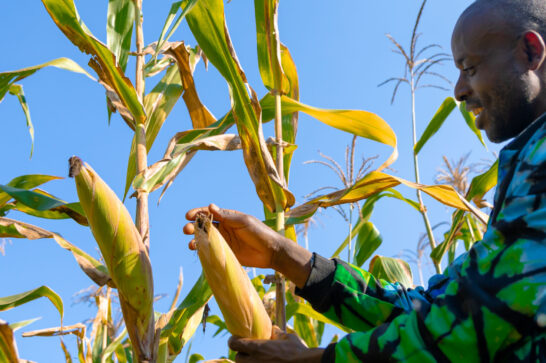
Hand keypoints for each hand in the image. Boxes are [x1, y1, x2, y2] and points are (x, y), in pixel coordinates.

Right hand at [184, 204, 312, 287]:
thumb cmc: (259, 232)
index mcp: (228, 218)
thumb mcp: (243, 221)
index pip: (209, 213)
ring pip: (205, 239)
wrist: (271, 252)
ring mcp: (224, 241)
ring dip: (196, 239)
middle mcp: (224, 228)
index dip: (198, 213)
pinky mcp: (225, 253)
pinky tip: (196, 250)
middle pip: (204, 226)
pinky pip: (211, 251)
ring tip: (190, 243)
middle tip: (186, 229)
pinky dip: (202, 250)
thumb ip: (226, 216)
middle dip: (194, 226)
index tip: (188, 216)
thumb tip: (210, 206)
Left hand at [228, 326, 323, 362]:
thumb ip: (277, 333)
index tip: (238, 338)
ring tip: (259, 358)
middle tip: (249, 350)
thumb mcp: (287, 337)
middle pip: (238, 358)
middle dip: (242, 354)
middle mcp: (253, 361)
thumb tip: (273, 329)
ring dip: (249, 362)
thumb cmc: (296, 351)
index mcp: (256, 348)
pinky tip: (266, 362)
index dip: (234, 340)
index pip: (233, 344)